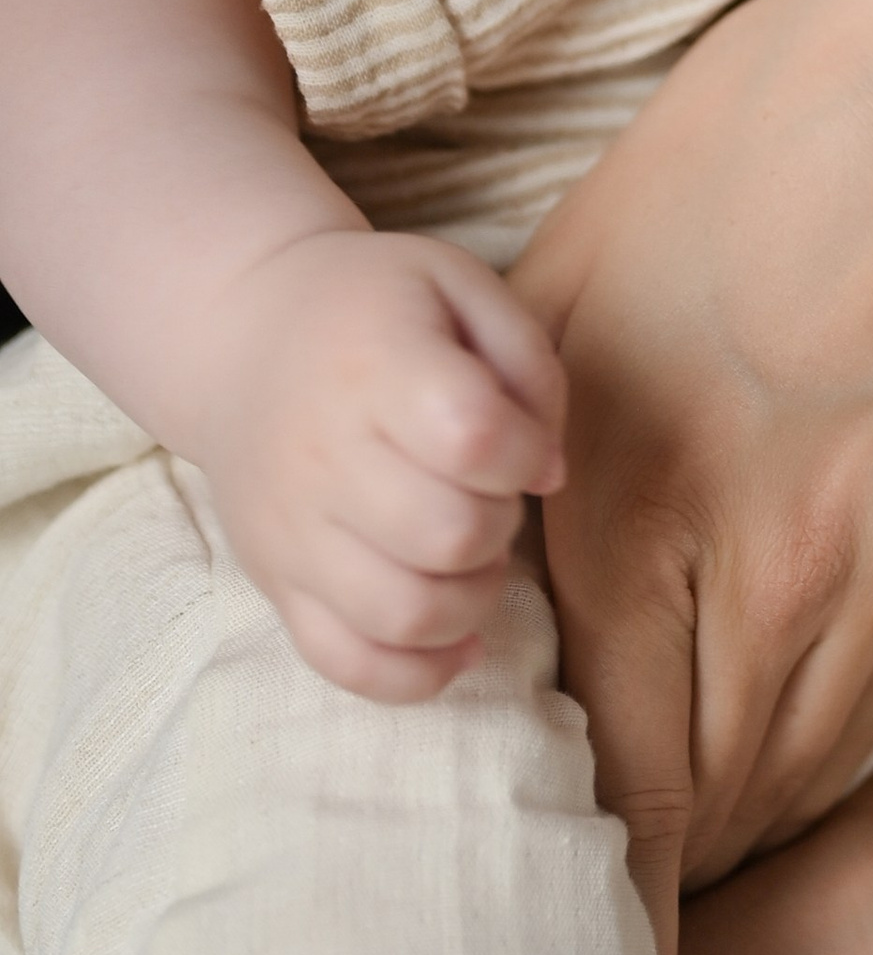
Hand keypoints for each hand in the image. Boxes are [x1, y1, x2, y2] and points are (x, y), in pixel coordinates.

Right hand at [191, 225, 565, 699]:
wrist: (242, 335)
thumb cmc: (374, 306)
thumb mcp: (460, 281)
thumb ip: (528, 363)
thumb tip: (548, 473)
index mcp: (375, 364)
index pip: (473, 437)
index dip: (527, 453)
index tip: (528, 447)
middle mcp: (321, 455)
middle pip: (446, 535)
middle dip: (501, 523)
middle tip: (491, 493)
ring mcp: (291, 532)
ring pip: (403, 613)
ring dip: (472, 599)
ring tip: (473, 554)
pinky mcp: (275, 584)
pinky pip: (347, 663)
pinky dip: (416, 673)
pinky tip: (455, 637)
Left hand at [511, 0, 872, 954]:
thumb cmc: (757, 149)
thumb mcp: (573, 292)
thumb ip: (522, 466)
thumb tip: (492, 582)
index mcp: (648, 510)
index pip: (610, 780)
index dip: (591, 872)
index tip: (563, 920)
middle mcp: (781, 573)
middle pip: (711, 806)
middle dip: (662, 858)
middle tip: (616, 883)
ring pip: (809, 772)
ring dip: (746, 808)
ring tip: (694, 818)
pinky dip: (831, 734)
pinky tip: (788, 711)